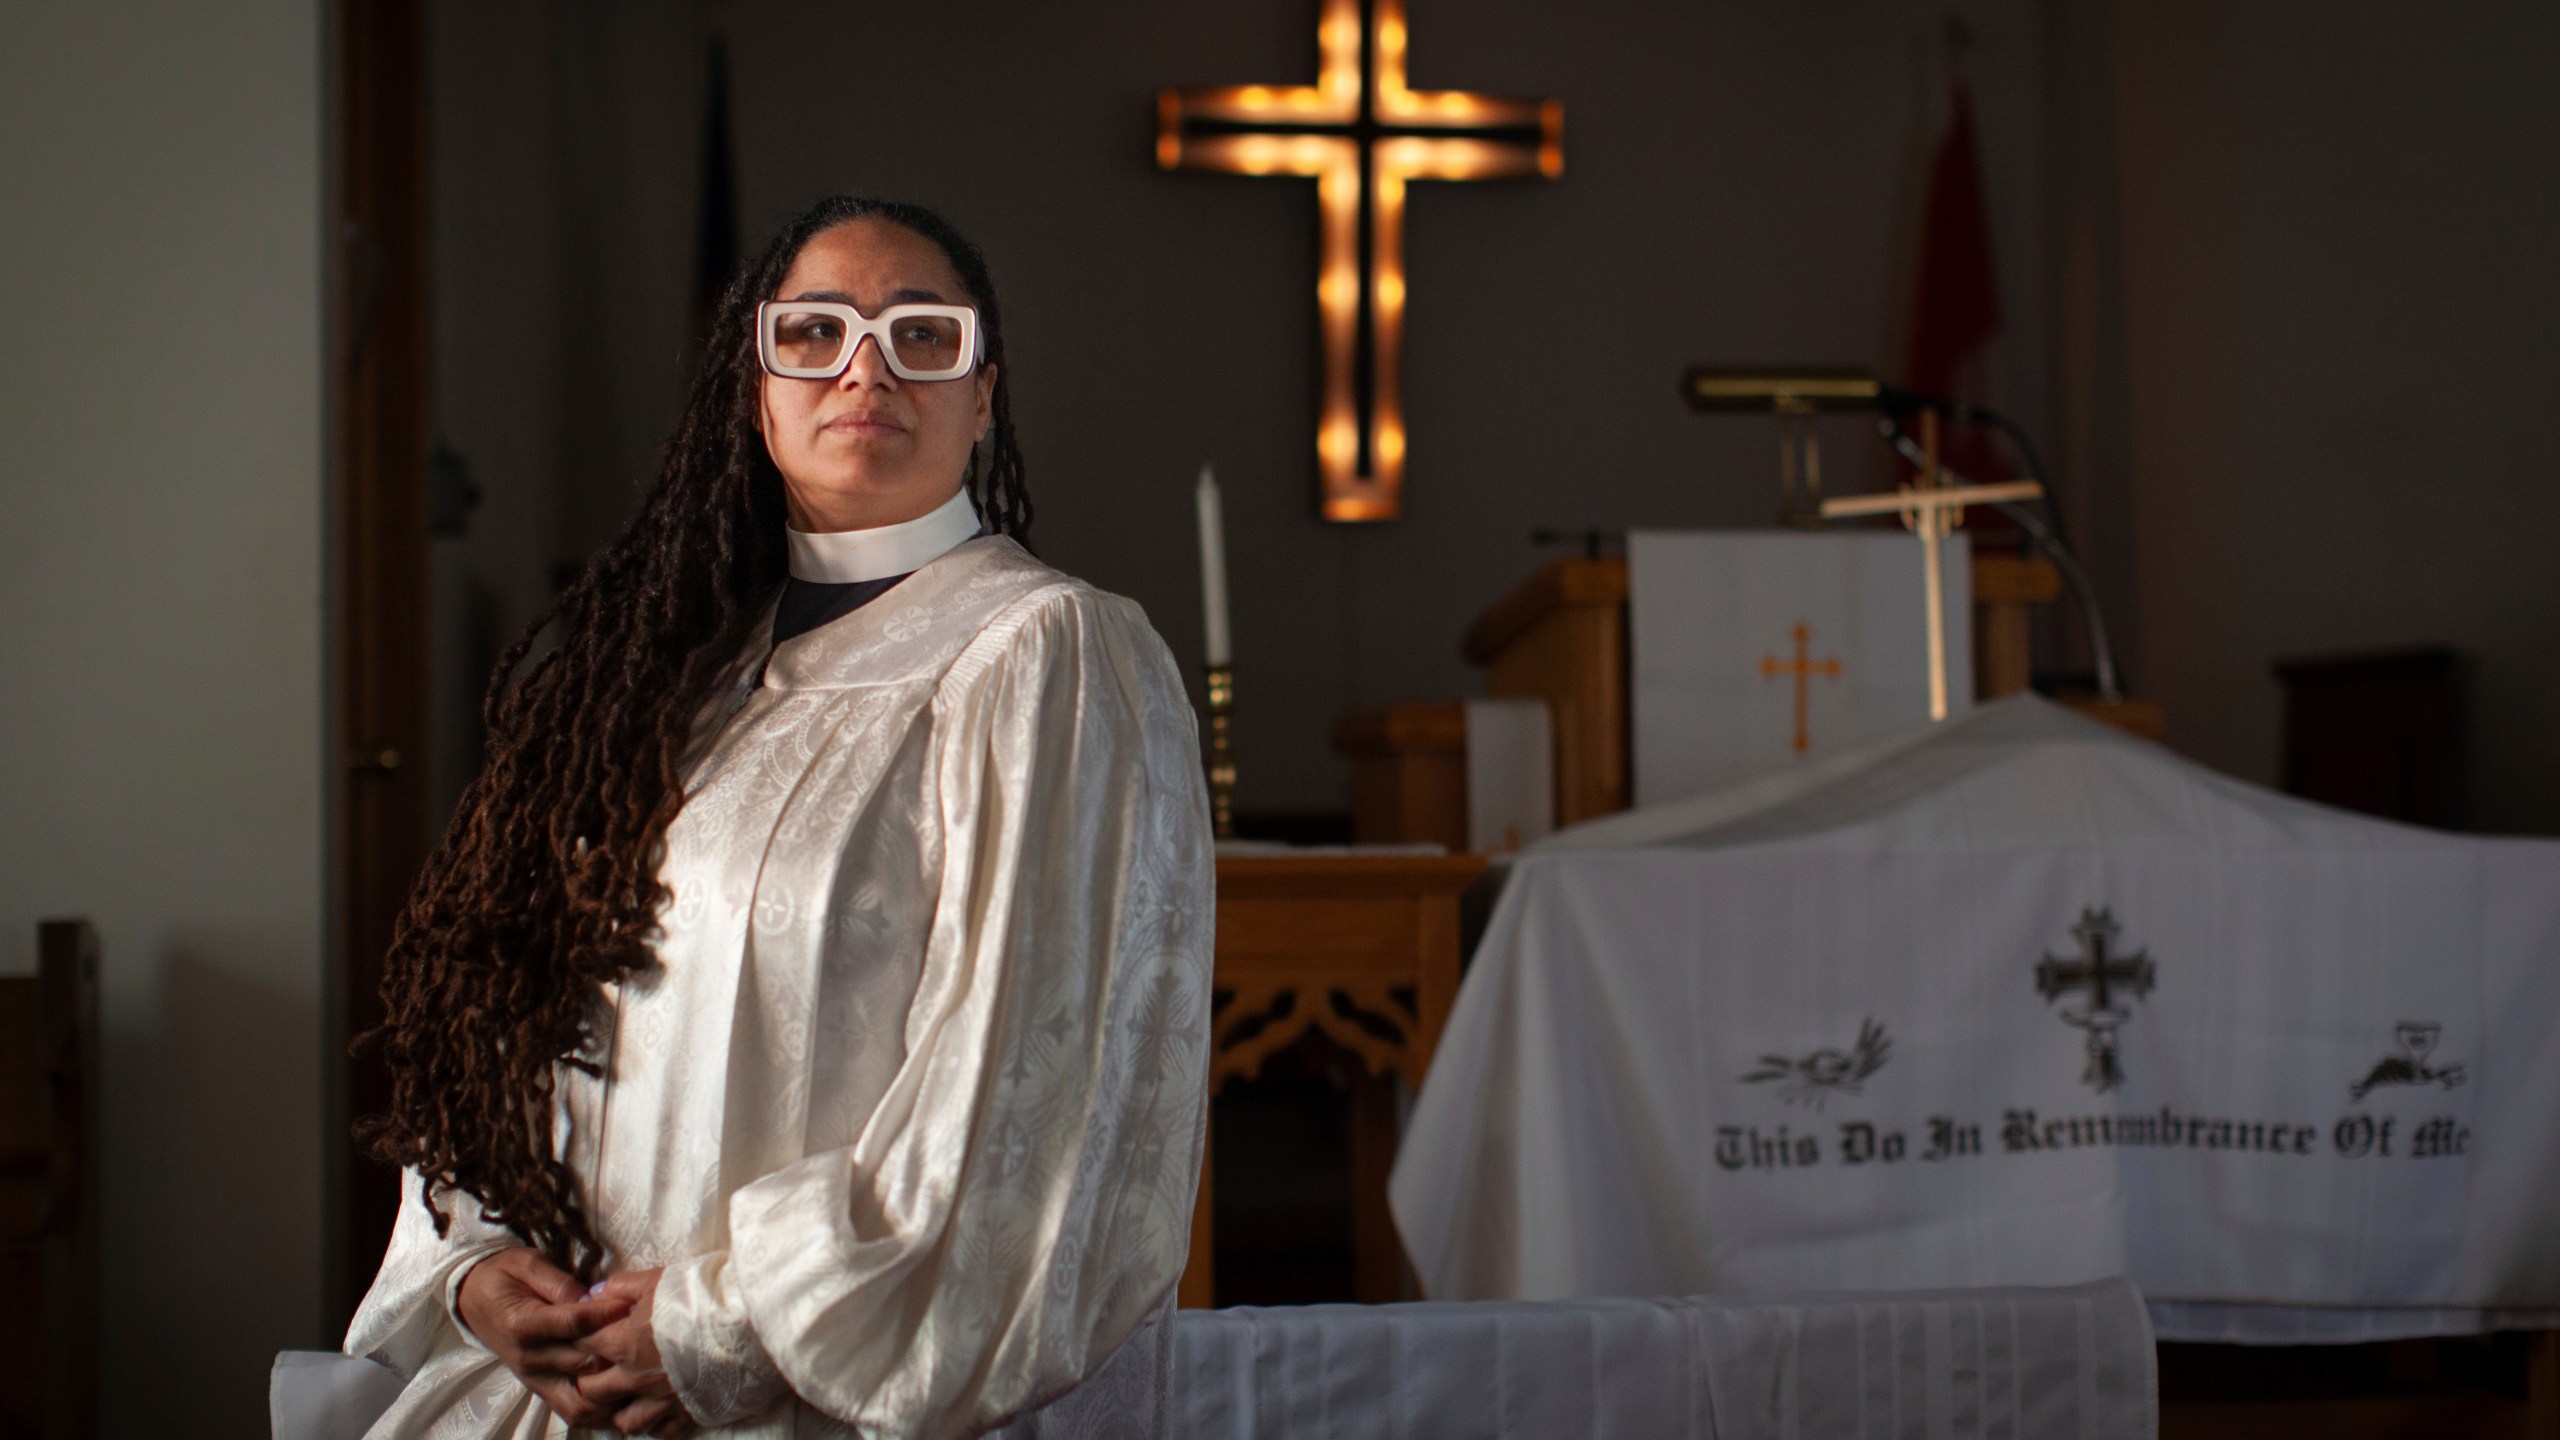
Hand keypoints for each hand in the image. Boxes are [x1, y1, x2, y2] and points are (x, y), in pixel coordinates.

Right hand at [454, 1247, 633, 1427]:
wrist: (474, 1299)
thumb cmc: (505, 1275)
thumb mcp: (527, 1263)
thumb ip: (558, 1281)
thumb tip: (591, 1297)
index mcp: (522, 1324)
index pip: (572, 1324)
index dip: (605, 1315)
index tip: (632, 1305)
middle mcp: (528, 1358)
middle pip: (582, 1362)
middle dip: (618, 1352)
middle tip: (649, 1339)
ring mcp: (534, 1378)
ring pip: (579, 1400)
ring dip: (612, 1393)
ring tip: (643, 1378)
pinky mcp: (540, 1389)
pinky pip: (572, 1411)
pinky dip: (599, 1412)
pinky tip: (627, 1401)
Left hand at [575, 1268, 701, 1437]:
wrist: (753, 1318)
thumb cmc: (705, 1293)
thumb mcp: (658, 1279)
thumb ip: (621, 1287)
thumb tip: (596, 1295)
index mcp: (624, 1344)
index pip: (581, 1346)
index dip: (577, 1339)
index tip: (583, 1332)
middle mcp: (636, 1379)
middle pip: (591, 1391)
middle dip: (588, 1378)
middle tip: (598, 1365)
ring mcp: (662, 1402)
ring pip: (622, 1422)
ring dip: (618, 1409)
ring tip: (625, 1395)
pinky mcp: (689, 1415)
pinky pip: (660, 1433)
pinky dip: (654, 1424)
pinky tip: (658, 1410)